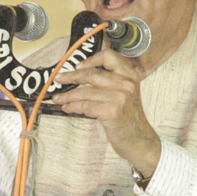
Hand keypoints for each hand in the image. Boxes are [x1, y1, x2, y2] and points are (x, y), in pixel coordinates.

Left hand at [54, 50, 161, 180]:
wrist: (138, 139)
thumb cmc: (128, 116)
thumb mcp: (126, 93)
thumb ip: (112, 81)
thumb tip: (81, 73)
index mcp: (130, 75)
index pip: (109, 56)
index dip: (91, 60)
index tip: (78, 66)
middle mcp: (126, 83)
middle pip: (92, 73)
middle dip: (71, 77)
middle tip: (59, 79)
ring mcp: (119, 97)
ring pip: (85, 92)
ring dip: (68, 95)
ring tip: (58, 98)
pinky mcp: (111, 112)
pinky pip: (85, 106)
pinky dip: (72, 107)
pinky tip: (67, 108)